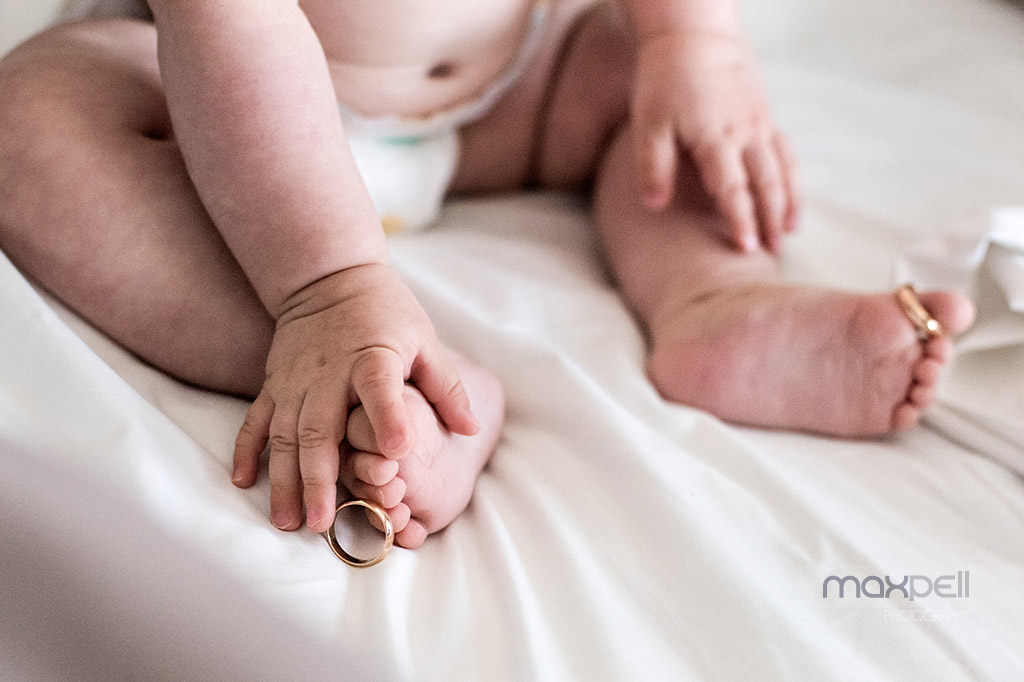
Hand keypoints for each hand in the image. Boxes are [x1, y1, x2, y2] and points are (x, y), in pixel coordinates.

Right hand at [231, 263, 478, 532]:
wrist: (328, 276)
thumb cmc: (386, 312)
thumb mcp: (424, 341)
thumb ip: (446, 388)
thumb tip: (472, 430)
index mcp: (372, 359)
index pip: (380, 389)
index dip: (388, 417)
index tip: (399, 450)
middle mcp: (328, 375)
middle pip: (320, 430)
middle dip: (319, 479)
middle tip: (322, 523)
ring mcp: (295, 383)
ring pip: (284, 436)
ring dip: (284, 481)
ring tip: (287, 522)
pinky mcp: (274, 385)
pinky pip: (256, 421)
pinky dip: (247, 451)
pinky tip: (243, 482)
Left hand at [631, 31, 799, 252]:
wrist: (694, 31)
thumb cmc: (665, 77)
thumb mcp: (648, 122)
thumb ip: (651, 166)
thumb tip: (654, 205)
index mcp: (716, 138)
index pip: (733, 190)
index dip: (740, 220)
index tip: (746, 249)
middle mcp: (746, 133)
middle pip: (766, 184)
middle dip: (771, 221)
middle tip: (773, 253)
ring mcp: (760, 122)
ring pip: (783, 169)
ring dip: (788, 202)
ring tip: (790, 233)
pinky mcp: (764, 114)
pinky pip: (785, 151)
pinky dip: (792, 177)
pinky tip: (790, 195)